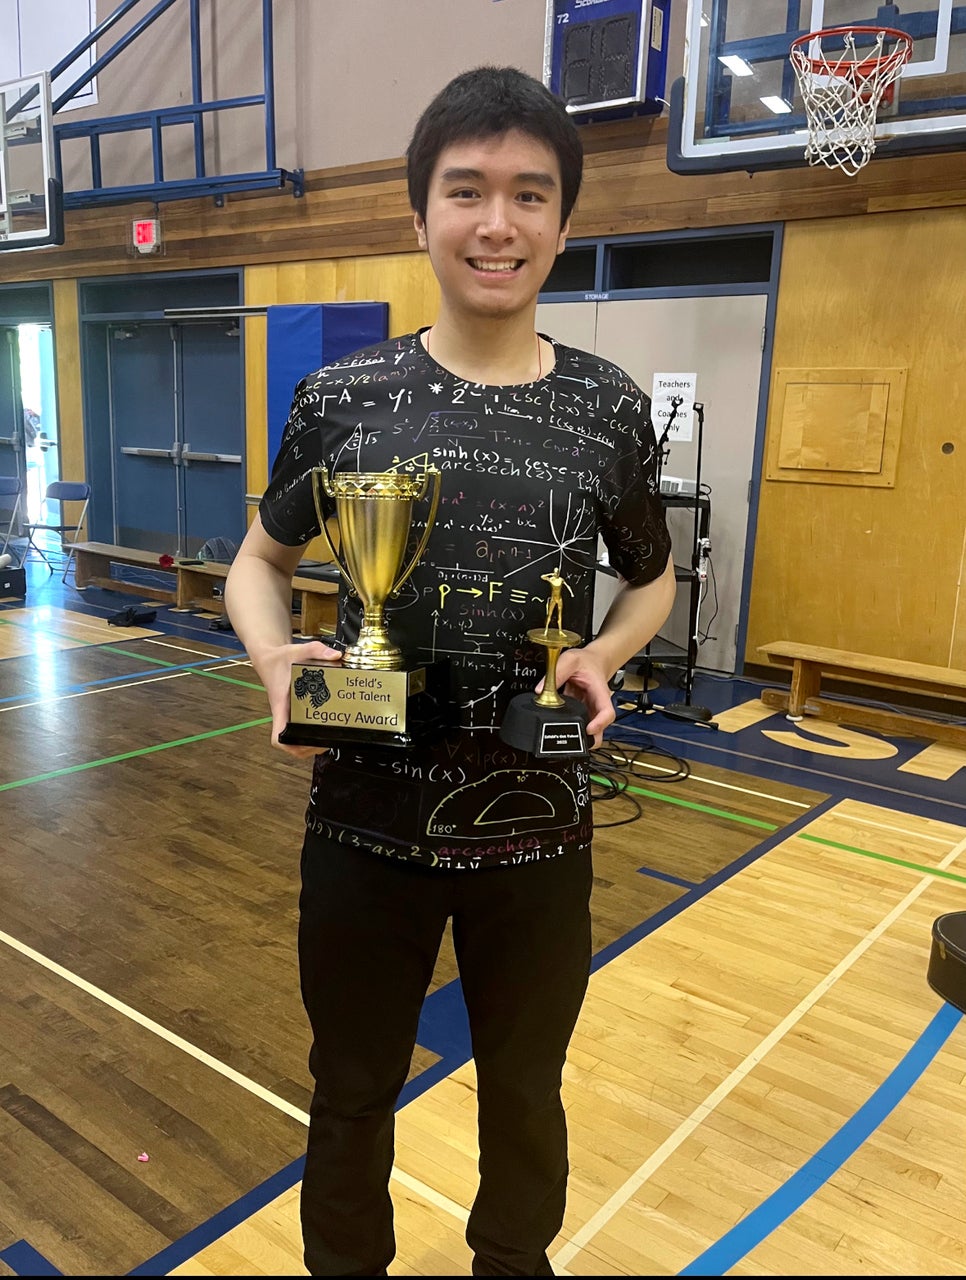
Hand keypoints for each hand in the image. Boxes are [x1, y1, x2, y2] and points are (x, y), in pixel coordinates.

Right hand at [255, 640, 342, 758]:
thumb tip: (336, 656)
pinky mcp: (295, 710)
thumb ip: (316, 650)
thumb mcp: (297, 650)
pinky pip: (302, 727)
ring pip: (296, 739)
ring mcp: (290, 713)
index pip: (278, 735)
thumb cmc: (280, 659)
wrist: (269, 658)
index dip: (289, 745)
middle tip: (327, 741)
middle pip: (290, 744)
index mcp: (281, 705)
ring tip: (329, 738)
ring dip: (310, 744)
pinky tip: (327, 724)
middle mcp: (285, 713)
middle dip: (307, 748)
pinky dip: (313, 732)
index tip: (305, 743)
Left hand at [537, 647, 613, 747]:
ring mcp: (590, 711)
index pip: (607, 713)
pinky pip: (577, 724)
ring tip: (564, 738)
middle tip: (575, 742)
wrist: (592, 660)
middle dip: (589, 739)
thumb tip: (540, 690)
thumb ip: (557, 673)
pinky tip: (559, 728)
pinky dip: (569, 729)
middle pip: (600, 730)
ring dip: (579, 737)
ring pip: (589, 732)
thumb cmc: (586, 661)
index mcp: (600, 693)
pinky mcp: (581, 712)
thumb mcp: (571, 660)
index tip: (589, 729)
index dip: (600, 724)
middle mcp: (597, 705)